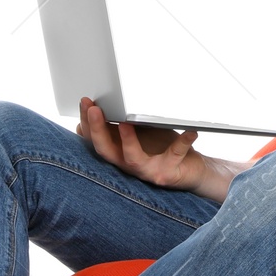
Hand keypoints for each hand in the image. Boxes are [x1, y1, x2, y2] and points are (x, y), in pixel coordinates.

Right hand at [75, 96, 208, 191]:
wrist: (190, 170)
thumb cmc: (163, 148)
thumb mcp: (140, 132)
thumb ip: (123, 123)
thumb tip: (106, 104)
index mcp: (119, 153)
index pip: (95, 140)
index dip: (86, 123)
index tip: (85, 102)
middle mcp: (128, 165)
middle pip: (105, 150)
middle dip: (96, 129)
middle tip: (94, 109)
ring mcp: (148, 171)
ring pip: (132, 158)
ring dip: (127, 140)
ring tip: (125, 123)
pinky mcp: (168, 173)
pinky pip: (175, 155)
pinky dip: (183, 142)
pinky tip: (191, 131)